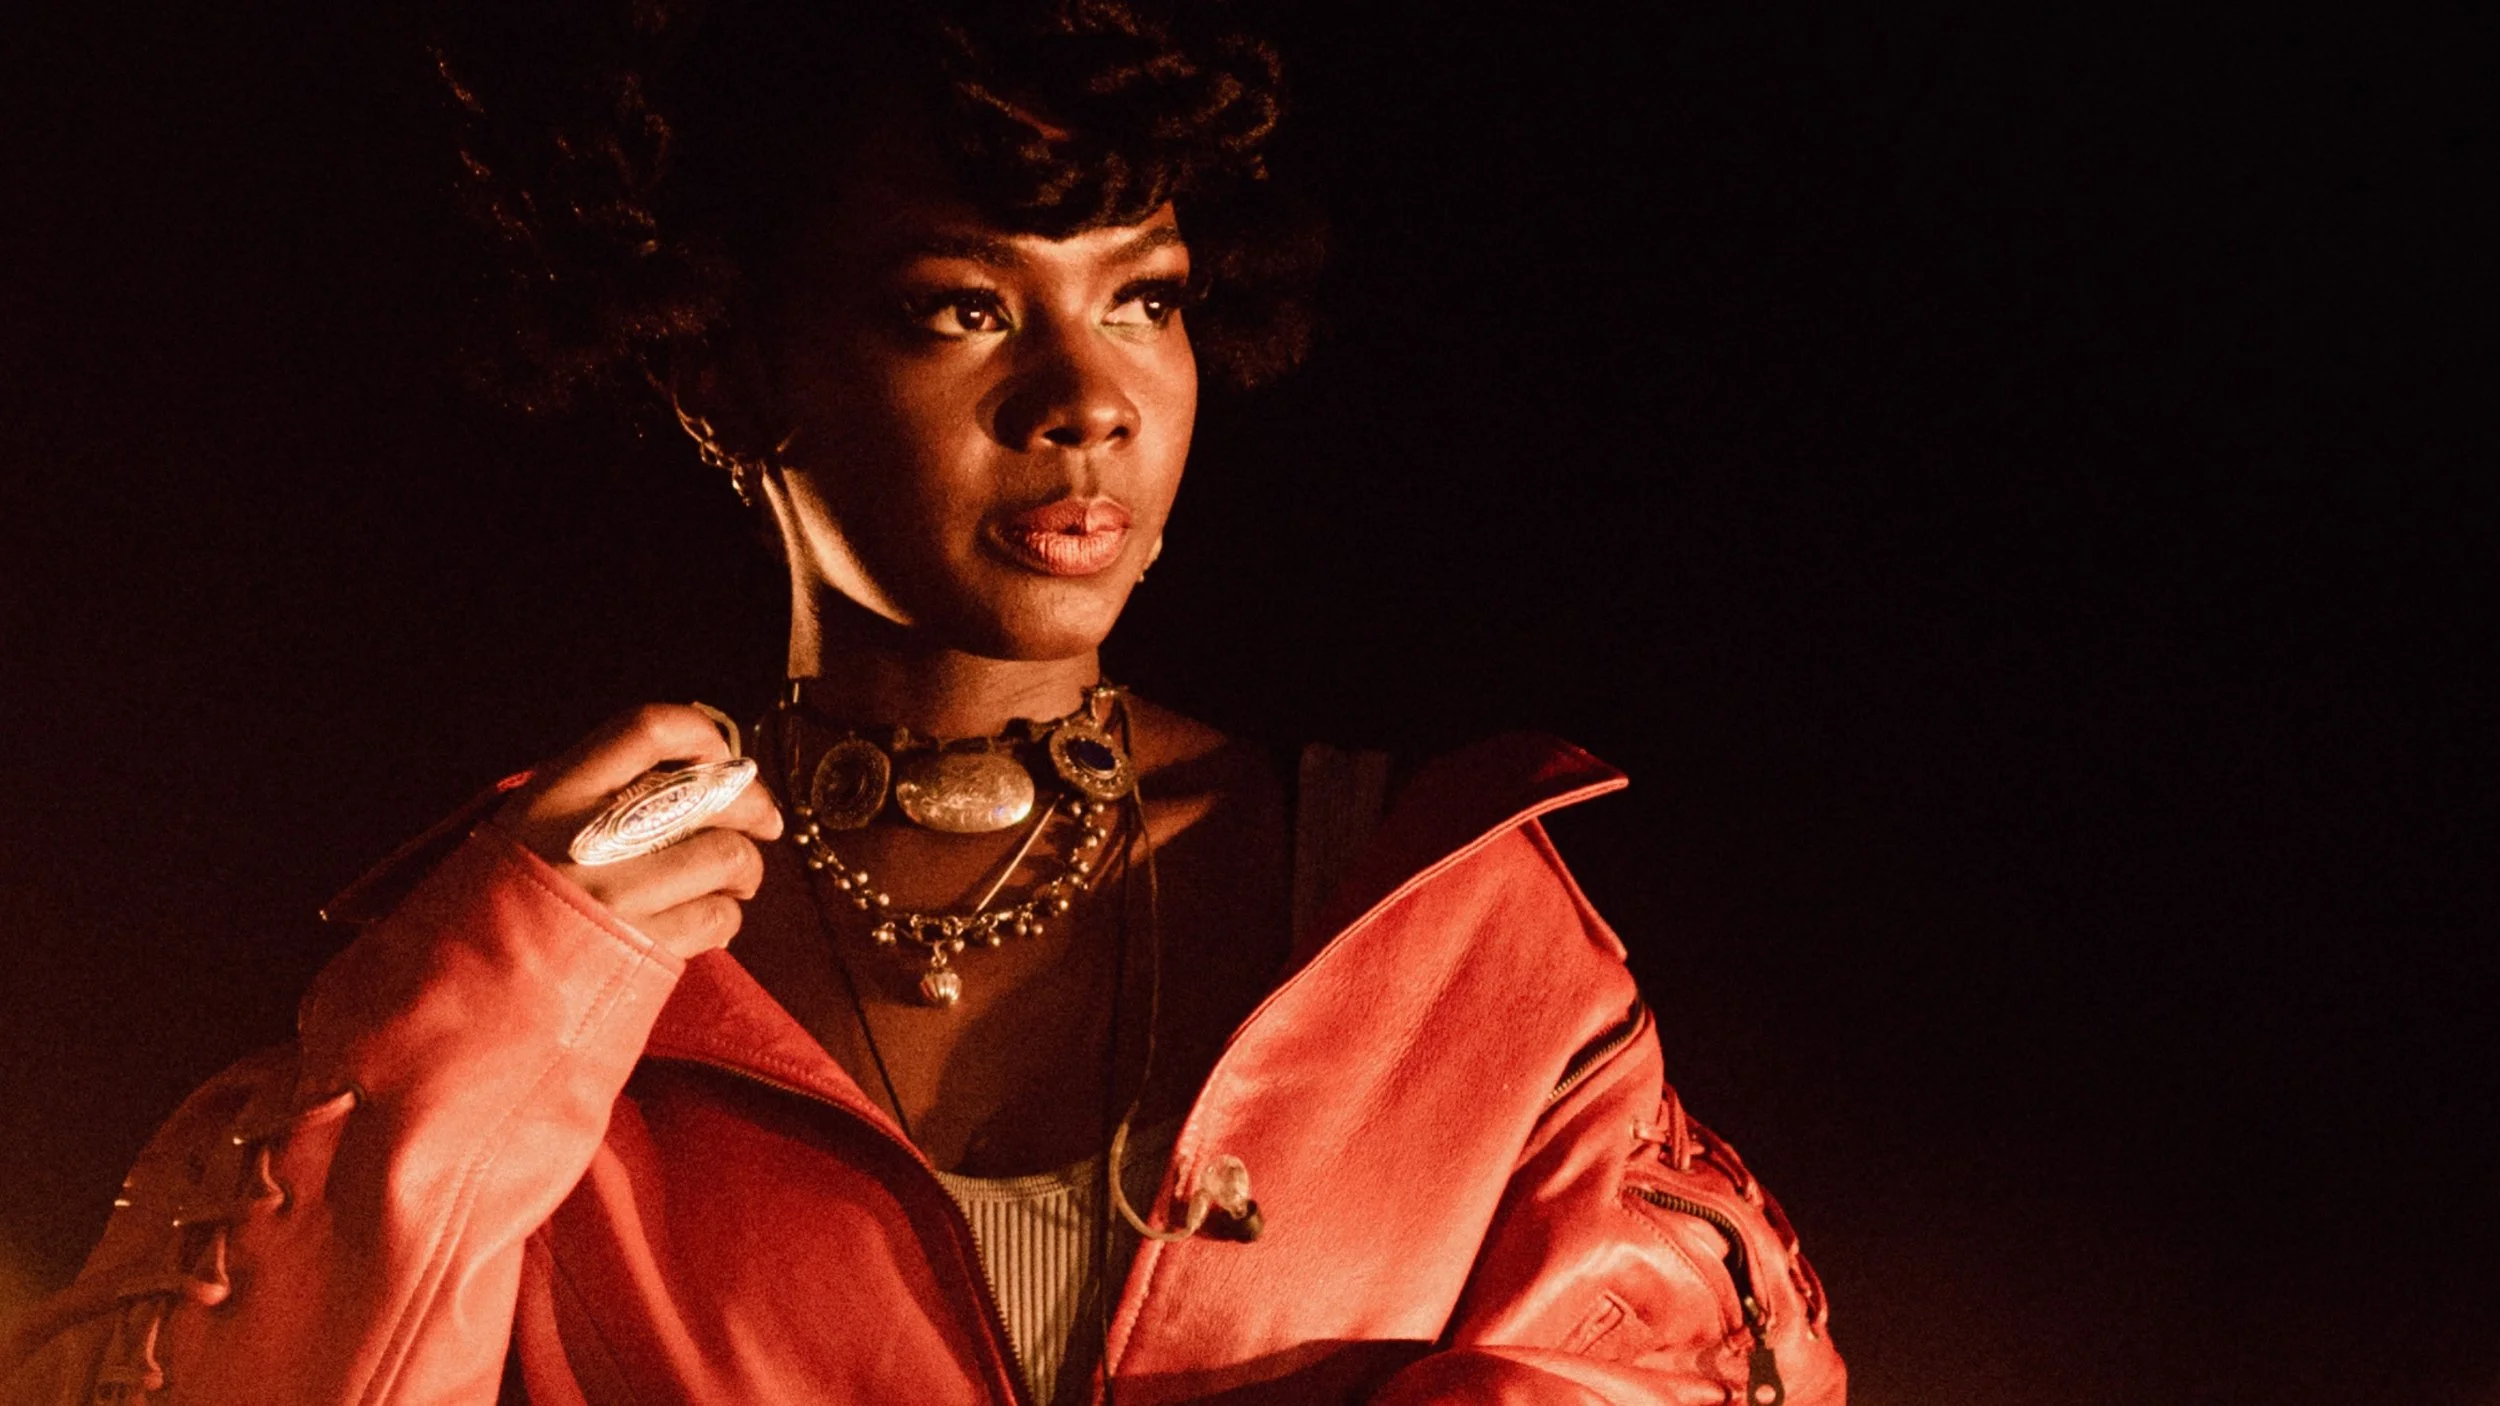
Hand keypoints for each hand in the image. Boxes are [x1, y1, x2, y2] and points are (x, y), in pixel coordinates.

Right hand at [491, 704, 784, 960]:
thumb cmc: (488, 910)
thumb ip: (587, 799)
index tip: (720, 756)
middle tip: (764, 821)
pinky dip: (726, 916)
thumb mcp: (521, 831)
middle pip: (708, 794)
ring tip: (736, 881)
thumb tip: (684, 776)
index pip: (645, 730)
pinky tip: (711, 922)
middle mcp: (591, 837)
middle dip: (752, 805)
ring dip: (745, 868)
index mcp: (553, 795)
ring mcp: (618, 895)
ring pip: (725, 856)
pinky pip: (715, 917)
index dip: (699, 734)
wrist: (451, 996)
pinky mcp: (640, 949)